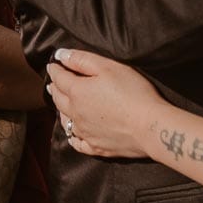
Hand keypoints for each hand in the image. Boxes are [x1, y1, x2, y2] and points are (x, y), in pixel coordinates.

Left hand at [46, 48, 162, 158]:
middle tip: (52, 83)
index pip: (59, 78)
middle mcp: (76, 114)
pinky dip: (72, 136)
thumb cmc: (133, 92)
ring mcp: (85, 133)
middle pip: (58, 100)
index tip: (52, 65)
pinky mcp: (96, 147)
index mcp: (77, 92)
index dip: (55, 69)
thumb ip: (82, 60)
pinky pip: (77, 142)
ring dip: (61, 111)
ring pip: (65, 121)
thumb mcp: (108, 67)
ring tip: (61, 105)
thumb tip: (60, 55)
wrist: (150, 126)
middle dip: (55, 89)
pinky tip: (72, 135)